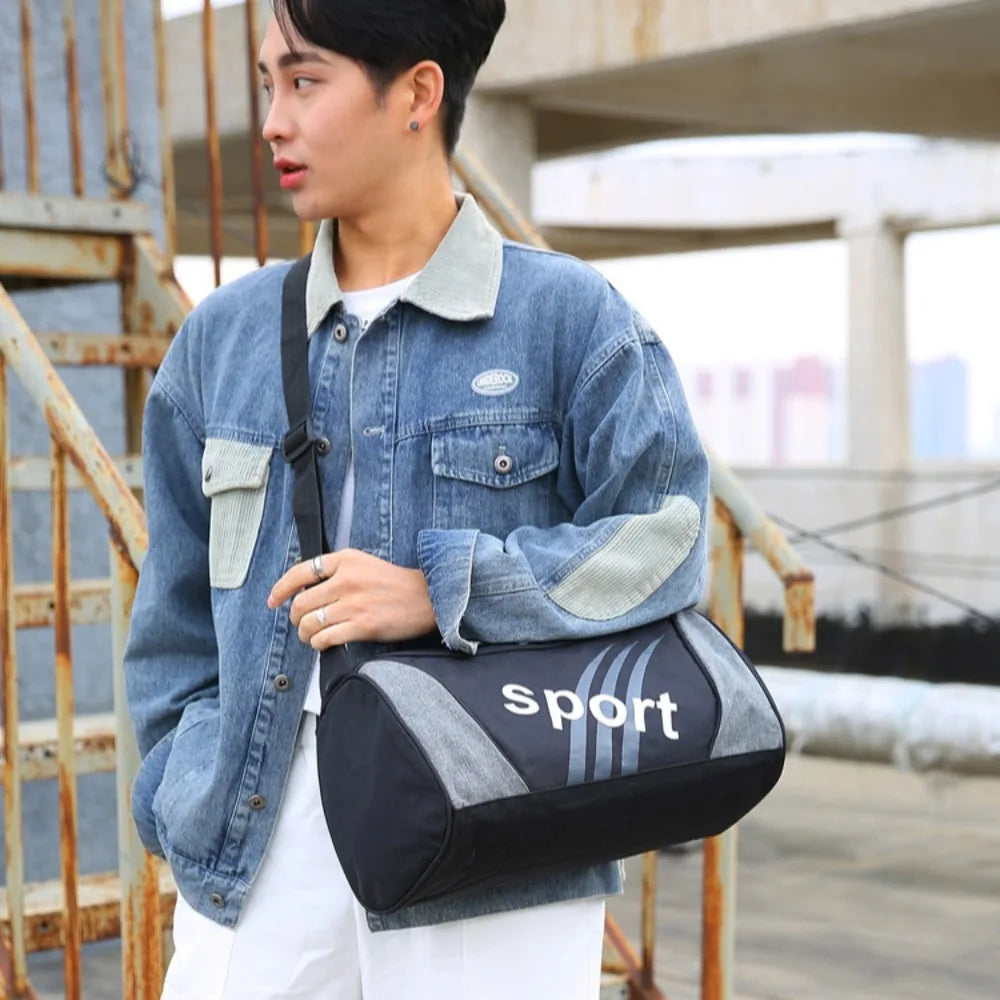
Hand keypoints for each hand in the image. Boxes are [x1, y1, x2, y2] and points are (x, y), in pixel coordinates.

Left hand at [267, 549, 437, 649]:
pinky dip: (320, 644)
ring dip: (306, 634)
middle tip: (301, 623)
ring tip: (312, 636)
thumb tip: (305, 592)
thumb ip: (336, 572)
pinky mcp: (362, 625)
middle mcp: (347, 579)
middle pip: (301, 603)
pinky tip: (326, 642)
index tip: (274, 600)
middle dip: (295, 618)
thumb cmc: (397, 584)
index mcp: (346, 560)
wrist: (429, 598)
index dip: (281, 589)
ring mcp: (354, 603)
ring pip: (309, 624)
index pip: (300, 572)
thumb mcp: (364, 564)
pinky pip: (325, 638)